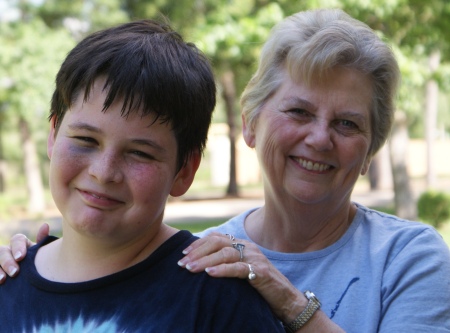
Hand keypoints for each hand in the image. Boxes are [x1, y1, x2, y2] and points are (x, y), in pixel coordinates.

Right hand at [0, 223, 48, 283]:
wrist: (32, 280)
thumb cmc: (38, 265)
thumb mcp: (40, 254)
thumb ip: (42, 241)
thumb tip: (45, 225)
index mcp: (21, 244)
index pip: (17, 239)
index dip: (17, 247)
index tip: (20, 257)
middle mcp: (8, 251)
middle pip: (3, 251)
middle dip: (7, 261)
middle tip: (15, 272)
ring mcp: (0, 261)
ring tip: (3, 279)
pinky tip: (0, 282)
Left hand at [177, 232, 306, 322]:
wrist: (286, 298)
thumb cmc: (260, 286)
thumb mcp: (241, 270)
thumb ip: (226, 263)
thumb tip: (201, 264)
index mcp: (242, 245)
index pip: (216, 237)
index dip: (198, 244)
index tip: (183, 254)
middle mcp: (247, 247)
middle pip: (218, 242)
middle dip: (198, 251)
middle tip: (182, 263)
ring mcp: (255, 257)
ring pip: (225, 253)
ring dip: (205, 261)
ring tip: (190, 269)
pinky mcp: (260, 271)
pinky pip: (238, 268)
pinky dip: (222, 270)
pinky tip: (209, 274)